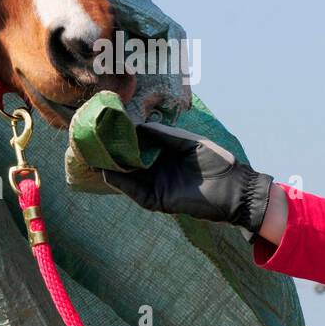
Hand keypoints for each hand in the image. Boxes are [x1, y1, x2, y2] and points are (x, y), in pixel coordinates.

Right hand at [100, 122, 273, 231]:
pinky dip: (119, 182)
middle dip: (111, 152)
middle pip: (128, 161)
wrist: (233, 188)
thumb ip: (163, 135)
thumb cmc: (217, 161)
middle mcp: (157, 169)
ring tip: (91, 153)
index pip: (139, 144)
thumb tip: (136, 126)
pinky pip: (133, 191)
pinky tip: (107, 171)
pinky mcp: (156, 200)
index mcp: (165, 153)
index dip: (124, 136)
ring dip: (110, 167)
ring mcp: (155, 185)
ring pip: (127, 176)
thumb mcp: (188, 142)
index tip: (107, 124)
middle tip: (91, 139)